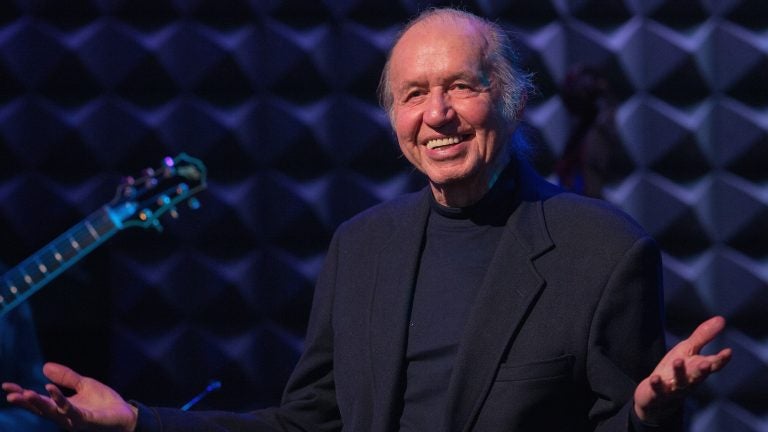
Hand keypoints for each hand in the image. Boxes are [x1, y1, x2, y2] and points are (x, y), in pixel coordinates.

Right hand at [3, 362, 137, 431]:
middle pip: (41, 408)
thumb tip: (44, 366)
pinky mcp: (86, 419)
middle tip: (10, 394)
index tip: (6, 386)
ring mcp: (74, 419)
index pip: (39, 400)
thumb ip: (66, 377)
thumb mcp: (84, 385)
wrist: (126, 414)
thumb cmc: (104, 403)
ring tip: (25, 393)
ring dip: (38, 403)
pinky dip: (60, 401)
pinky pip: (70, 410)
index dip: (22, 394)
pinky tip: (51, 389)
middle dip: (25, 401)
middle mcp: (64, 416)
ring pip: (52, 412)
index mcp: (62, 407)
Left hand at [633, 316, 731, 423]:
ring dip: (679, 372)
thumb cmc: (676, 369)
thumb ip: (703, 336)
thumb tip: (721, 319)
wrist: (658, 396)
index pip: (713, 365)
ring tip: (678, 361)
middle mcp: (689, 380)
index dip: (721, 360)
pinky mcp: (658, 392)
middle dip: (703, 370)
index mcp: (698, 369)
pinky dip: (657, 384)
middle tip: (706, 363)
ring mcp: (674, 387)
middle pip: (698, 375)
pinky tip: (655, 378)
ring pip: (680, 382)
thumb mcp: (688, 350)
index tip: (728, 352)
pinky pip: (658, 389)